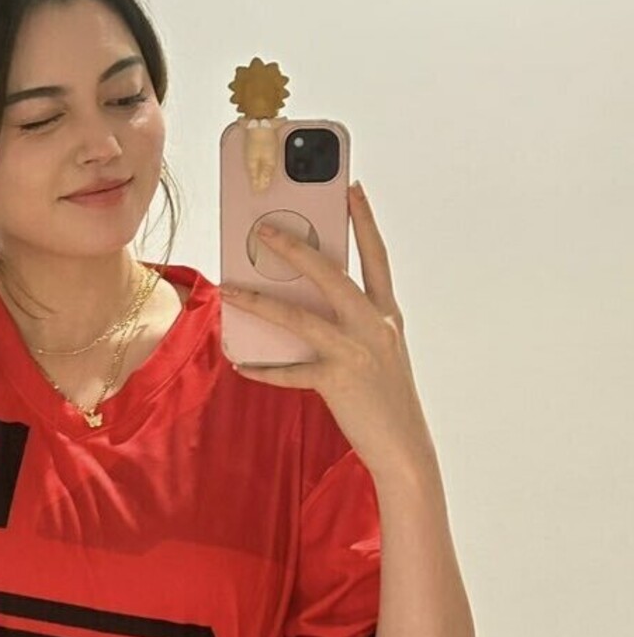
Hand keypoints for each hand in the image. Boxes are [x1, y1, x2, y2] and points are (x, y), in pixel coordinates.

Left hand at [220, 182, 435, 480]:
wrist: (405, 448)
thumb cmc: (385, 399)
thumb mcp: (377, 351)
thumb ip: (350, 324)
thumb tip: (302, 304)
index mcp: (386, 315)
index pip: (376, 257)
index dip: (364, 221)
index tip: (351, 188)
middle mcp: (375, 326)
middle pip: (331, 274)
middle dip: (296, 248)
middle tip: (265, 228)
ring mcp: (357, 351)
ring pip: (301, 316)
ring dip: (261, 301)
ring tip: (232, 288)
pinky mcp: (338, 380)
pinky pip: (290, 371)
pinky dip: (263, 368)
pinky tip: (240, 363)